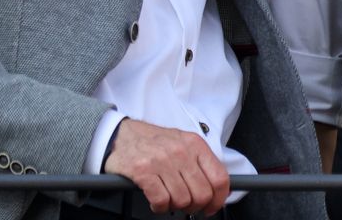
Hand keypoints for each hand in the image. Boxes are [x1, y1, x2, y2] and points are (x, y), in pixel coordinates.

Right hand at [103, 118, 229, 215]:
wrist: (120, 135)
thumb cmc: (152, 141)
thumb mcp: (182, 143)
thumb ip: (201, 163)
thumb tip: (221, 188)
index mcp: (195, 144)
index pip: (219, 177)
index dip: (219, 199)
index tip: (212, 206)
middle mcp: (181, 151)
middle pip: (202, 194)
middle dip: (195, 206)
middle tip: (187, 206)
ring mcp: (162, 161)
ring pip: (182, 200)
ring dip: (175, 206)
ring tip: (168, 199)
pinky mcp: (144, 172)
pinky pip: (161, 201)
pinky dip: (160, 207)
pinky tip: (156, 200)